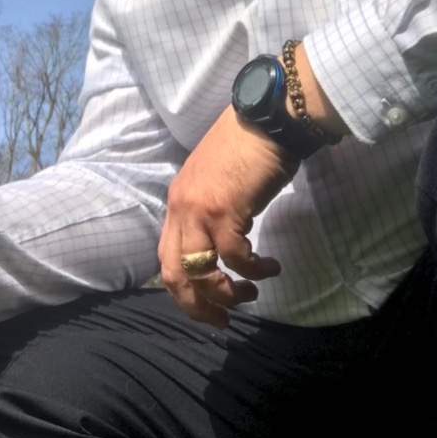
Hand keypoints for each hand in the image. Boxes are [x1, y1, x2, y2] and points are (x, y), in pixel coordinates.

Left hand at [158, 104, 299, 327]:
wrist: (267, 118)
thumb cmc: (249, 144)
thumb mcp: (218, 180)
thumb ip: (211, 208)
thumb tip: (221, 241)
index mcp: (177, 201)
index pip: (167, 256)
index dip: (184, 289)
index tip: (208, 305)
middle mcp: (180, 208)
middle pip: (174, 274)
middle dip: (197, 305)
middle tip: (223, 320)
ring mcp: (200, 209)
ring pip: (201, 272)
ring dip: (227, 293)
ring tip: (251, 293)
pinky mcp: (225, 210)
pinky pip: (234, 256)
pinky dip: (253, 269)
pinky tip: (270, 267)